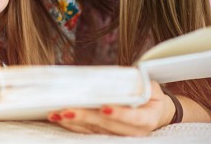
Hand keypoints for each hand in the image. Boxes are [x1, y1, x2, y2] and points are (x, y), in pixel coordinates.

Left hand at [47, 81, 173, 135]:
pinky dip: (72, 125)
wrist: (153, 111)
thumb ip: (138, 83)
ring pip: (93, 130)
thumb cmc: (150, 95)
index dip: (118, 114)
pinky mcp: (105, 135)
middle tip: (68, 110)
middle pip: (107, 126)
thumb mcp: (150, 86)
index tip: (104, 108)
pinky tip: (59, 118)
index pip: (133, 118)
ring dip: (74, 122)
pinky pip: (87, 131)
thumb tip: (121, 74)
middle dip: (85, 118)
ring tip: (57, 114)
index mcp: (147, 119)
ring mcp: (118, 135)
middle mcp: (132, 132)